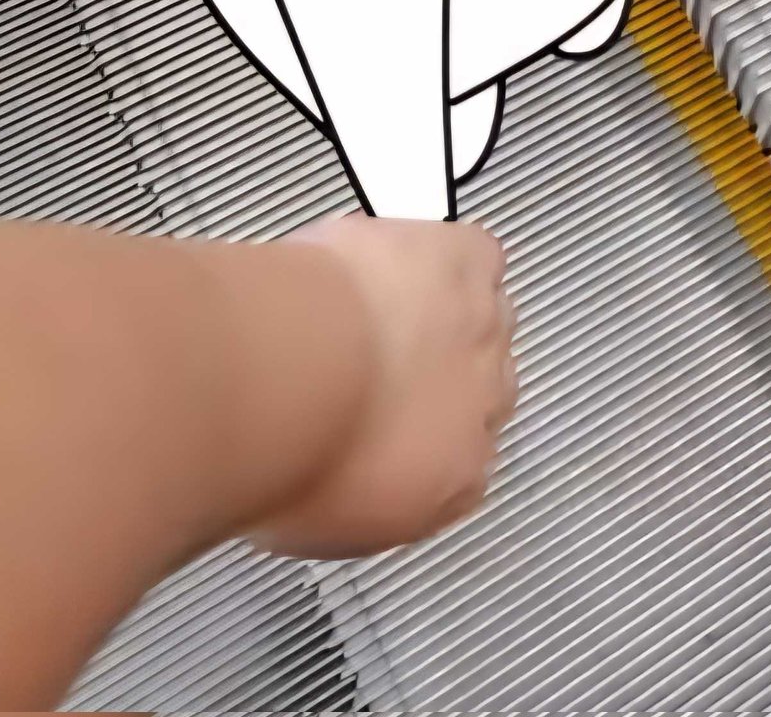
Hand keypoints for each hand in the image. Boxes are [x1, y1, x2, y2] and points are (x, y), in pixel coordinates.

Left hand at [247, 214, 517, 557]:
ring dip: (440, 307)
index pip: (468, 455)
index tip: (383, 414)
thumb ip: (350, 495)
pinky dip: (440, 250)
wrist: (282, 379)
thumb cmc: (286, 451)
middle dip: (438, 366)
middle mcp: (485, 405)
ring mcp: (483, 330)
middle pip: (487, 379)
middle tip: (375, 355)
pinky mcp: (469, 264)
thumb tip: (329, 484)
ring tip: (377, 302)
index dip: (424, 426)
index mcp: (457, 479)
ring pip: (485, 313)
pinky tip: (399, 254)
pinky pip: (478, 252)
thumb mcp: (310, 520)